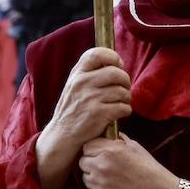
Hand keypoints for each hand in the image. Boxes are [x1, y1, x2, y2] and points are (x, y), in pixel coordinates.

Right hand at [35, 48, 131, 188]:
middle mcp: (82, 83)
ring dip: (127, 97)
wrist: (62, 135)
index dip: (113, 57)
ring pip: (122, 90)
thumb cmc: (73, 109)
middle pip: (116, 72)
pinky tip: (119, 113)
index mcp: (77, 73)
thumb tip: (116, 62)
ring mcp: (90, 98)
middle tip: (124, 88)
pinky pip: (123, 107)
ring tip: (121, 102)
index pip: (98, 53)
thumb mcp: (74, 85)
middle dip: (125, 81)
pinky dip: (126, 110)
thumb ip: (90, 72)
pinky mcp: (99, 114)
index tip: (117, 65)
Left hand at [79, 134, 175, 188]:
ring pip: (86, 178)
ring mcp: (100, 183)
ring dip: (94, 178)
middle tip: (105, 168)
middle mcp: (102, 166)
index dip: (94, 150)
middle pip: (83, 162)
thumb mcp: (136, 149)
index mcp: (110, 150)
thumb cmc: (149, 170)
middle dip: (92, 163)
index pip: (87, 146)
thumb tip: (112, 135)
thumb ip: (120, 141)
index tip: (100, 154)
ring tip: (111, 179)